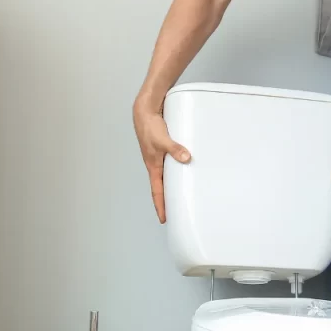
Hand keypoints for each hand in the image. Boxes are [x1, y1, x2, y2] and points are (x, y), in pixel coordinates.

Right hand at [133, 100, 189, 222]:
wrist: (144, 111)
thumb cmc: (149, 127)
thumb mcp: (163, 140)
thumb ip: (175, 149)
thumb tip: (186, 158)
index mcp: (153, 166)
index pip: (157, 192)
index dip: (161, 206)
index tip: (164, 219)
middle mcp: (155, 164)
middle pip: (162, 186)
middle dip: (168, 200)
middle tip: (176, 211)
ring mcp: (159, 156)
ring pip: (166, 175)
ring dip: (173, 184)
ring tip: (182, 194)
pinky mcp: (163, 148)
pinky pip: (170, 163)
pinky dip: (176, 169)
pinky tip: (185, 169)